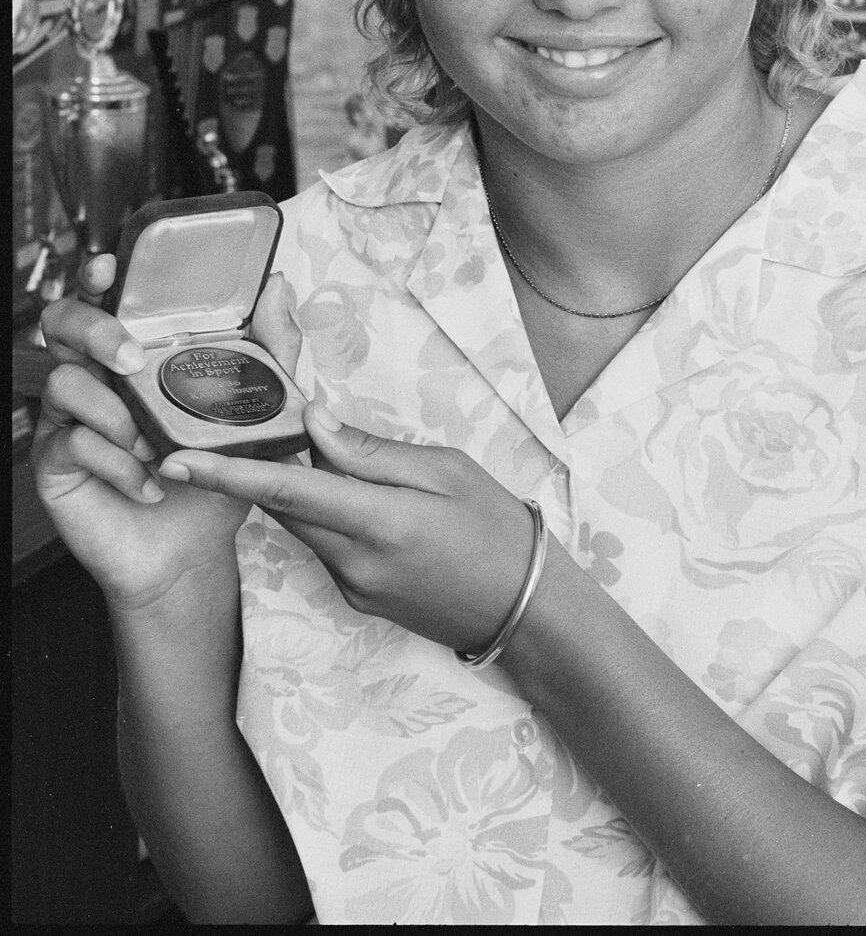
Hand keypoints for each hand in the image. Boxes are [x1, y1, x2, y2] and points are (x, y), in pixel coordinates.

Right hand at [31, 254, 250, 612]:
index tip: (111, 268)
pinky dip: (118, 464)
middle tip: (133, 360)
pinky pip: (71, 442)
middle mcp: (96, 374)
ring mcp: (71, 416)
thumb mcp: (255, 410)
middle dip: (95, 331)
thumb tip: (277, 288)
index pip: (104, 297)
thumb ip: (270, 349)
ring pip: (63, 382)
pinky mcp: (55, 462)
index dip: (99, 276)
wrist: (195, 549)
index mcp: (137, 351)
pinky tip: (150, 483)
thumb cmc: (216, 472)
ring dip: (115, 414)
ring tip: (153, 445)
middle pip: (62, 323)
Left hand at [156, 406, 536, 654]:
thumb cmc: (496, 527)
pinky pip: (326, 546)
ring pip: (305, 526)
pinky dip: (325, 515)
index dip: (226, 475)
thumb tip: (315, 422)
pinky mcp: (358, 597)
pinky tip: (355, 495)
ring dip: (296, 491)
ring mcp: (354, 586)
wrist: (524, 609)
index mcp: (380, 522)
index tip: (175, 462)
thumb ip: (373, 452)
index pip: (286, 492)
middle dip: (255, 471)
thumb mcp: (446, 471)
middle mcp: (355, 561)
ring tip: (308, 450)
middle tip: (232, 429)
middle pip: (285, 507)